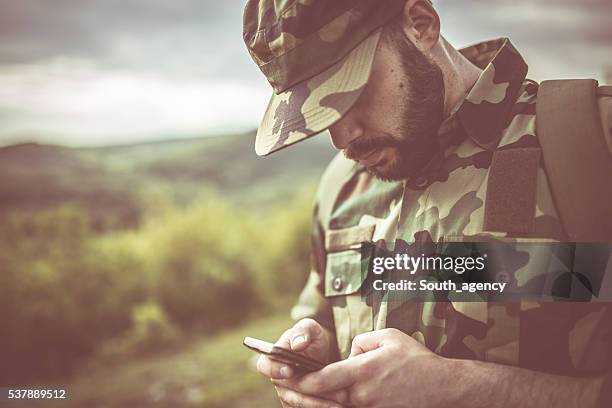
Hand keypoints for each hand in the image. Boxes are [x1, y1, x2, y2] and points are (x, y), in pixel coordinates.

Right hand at [256, 318, 348, 407]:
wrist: (322, 356)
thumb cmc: (312, 338)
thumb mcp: (310, 329)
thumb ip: (303, 331)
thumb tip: (297, 344)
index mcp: (272, 358)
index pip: (265, 366)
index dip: (275, 369)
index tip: (290, 371)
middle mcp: (277, 379)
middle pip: (285, 392)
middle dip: (305, 394)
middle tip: (327, 392)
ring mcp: (286, 394)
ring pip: (297, 404)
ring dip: (317, 405)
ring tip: (338, 403)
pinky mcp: (297, 405)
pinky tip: (337, 406)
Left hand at [274, 328, 451, 407]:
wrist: (442, 387)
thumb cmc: (415, 358)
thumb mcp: (387, 336)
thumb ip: (359, 342)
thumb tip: (347, 355)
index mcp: (363, 371)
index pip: (324, 379)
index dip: (301, 379)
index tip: (285, 375)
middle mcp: (363, 395)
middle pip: (323, 398)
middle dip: (299, 394)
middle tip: (281, 388)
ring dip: (312, 404)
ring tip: (294, 397)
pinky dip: (331, 407)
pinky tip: (319, 403)